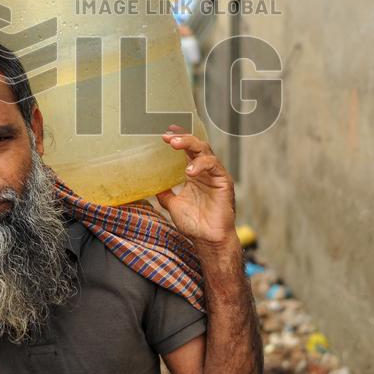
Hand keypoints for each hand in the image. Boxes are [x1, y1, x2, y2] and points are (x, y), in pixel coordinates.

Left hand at [156, 124, 236, 248]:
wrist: (208, 240)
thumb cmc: (194, 224)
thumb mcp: (173, 205)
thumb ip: (164, 193)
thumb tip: (150, 187)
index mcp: (194, 173)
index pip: (187, 150)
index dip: (178, 139)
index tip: (165, 133)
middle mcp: (205, 171)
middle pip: (196, 145)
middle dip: (182, 138)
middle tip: (167, 136)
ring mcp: (215, 175)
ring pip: (205, 150)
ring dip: (190, 144)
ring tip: (174, 145)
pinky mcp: (224, 181)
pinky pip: (214, 165)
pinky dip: (201, 164)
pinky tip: (190, 170)